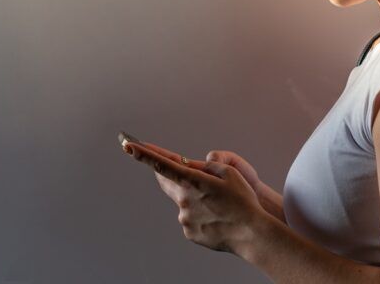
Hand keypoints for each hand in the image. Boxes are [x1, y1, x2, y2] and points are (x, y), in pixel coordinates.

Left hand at [122, 140, 265, 254]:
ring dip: (193, 198)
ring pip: (182, 201)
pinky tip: (216, 217)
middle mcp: (184, 200)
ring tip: (218, 204)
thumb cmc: (243, 200)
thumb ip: (207, 166)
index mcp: (192, 181)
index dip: (143, 154)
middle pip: (167, 182)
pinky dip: (199, 214)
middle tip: (183, 172)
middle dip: (169, 174)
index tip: (128, 145)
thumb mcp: (230, 172)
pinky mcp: (189, 232)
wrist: (251, 233)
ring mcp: (185, 218)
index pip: (161, 164)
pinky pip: (190, 217)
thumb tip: (192, 169)